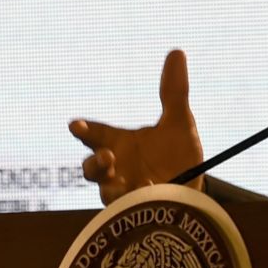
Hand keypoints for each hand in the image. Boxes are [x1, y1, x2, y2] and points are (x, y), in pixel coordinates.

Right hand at [69, 49, 204, 203]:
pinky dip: (136, 204)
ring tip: (126, 184)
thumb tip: (177, 52)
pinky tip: (151, 195)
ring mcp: (124, 195)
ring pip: (106, 193)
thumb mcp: (180, 124)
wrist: (192, 195)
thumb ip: (174, 92)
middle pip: (91, 169)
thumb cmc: (179, 159)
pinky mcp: (135, 216)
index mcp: (118, 145)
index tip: (75, 124)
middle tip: (108, 155)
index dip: (84, 130)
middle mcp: (115, 170)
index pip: (94, 135)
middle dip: (94, 163)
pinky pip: (128, 213)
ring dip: (112, 187)